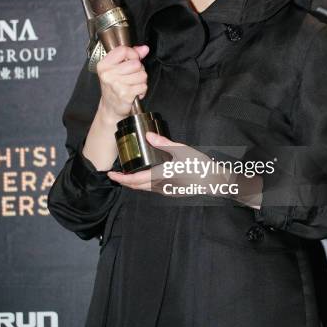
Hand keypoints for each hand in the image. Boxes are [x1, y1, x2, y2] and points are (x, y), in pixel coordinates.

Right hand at [97, 44, 148, 122]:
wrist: (110, 107)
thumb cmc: (114, 86)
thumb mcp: (118, 68)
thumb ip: (132, 55)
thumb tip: (145, 48)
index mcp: (104, 65)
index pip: (123, 50)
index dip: (133, 54)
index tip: (132, 60)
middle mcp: (108, 74)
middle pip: (136, 63)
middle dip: (139, 70)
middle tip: (132, 77)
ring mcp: (116, 84)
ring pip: (142, 75)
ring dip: (141, 81)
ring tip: (133, 85)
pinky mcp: (125, 94)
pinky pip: (143, 86)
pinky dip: (142, 90)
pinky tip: (134, 93)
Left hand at [107, 131, 262, 207]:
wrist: (214, 181)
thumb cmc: (199, 166)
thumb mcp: (182, 150)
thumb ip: (163, 143)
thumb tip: (148, 135)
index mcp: (161, 176)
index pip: (135, 180)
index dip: (121, 178)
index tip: (111, 174)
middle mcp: (161, 186)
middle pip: (137, 187)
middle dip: (125, 181)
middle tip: (116, 174)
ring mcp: (167, 191)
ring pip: (145, 189)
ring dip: (134, 182)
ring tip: (128, 173)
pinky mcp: (172, 191)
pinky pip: (153, 189)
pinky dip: (144, 183)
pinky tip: (146, 175)